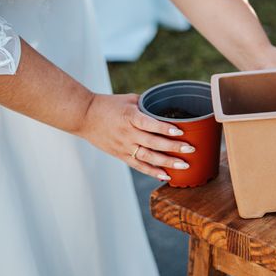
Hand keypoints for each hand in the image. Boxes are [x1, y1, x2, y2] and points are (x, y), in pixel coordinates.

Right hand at [75, 94, 196, 180]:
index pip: (149, 124)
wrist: (84, 116)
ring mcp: (124, 146)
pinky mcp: (121, 155)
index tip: (180, 131)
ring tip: (184, 165)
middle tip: (191, 149)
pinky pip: (139, 166)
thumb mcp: (129, 99)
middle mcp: (127, 133)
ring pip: (148, 157)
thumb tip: (168, 107)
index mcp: (130, 117)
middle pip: (153, 143)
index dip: (165, 128)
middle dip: (173, 147)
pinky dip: (153, 172)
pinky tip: (167, 176)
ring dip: (167, 162)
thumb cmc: (109, 105)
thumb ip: (148, 105)